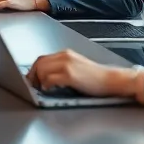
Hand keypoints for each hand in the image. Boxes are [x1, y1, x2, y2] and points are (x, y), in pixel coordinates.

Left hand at [26, 49, 143, 100]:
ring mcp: (67, 65)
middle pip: (39, 63)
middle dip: (33, 75)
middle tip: (33, 85)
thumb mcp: (77, 67)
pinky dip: (46, 85)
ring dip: (38, 80)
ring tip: (41, 88)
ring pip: (42, 70)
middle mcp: (65, 56)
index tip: (31, 78)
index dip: (34, 69)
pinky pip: (50, 79)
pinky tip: (49, 89)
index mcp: (66, 54)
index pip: (42, 58)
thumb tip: (46, 75)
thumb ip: (62, 67)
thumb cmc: (97, 77)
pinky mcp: (69, 75)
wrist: (112, 80)